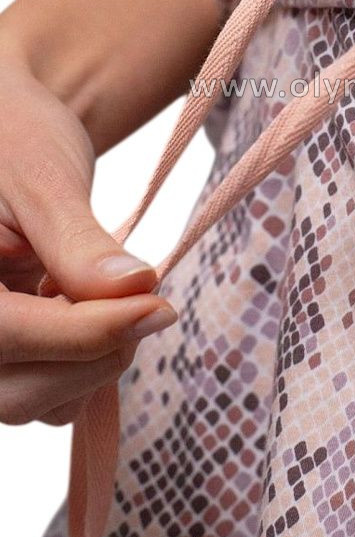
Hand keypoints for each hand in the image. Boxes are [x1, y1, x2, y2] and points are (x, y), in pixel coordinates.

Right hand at [0, 58, 175, 425]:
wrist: (7, 132)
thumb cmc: (14, 138)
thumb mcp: (45, 181)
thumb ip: (81, 244)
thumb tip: (136, 290)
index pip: (10, 336)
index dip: (90, 331)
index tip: (157, 307)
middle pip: (18, 392)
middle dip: (96, 354)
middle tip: (146, 301)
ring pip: (34, 404)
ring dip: (93, 366)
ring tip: (109, 296)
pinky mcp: (2, 357)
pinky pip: (44, 396)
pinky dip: (84, 369)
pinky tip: (91, 312)